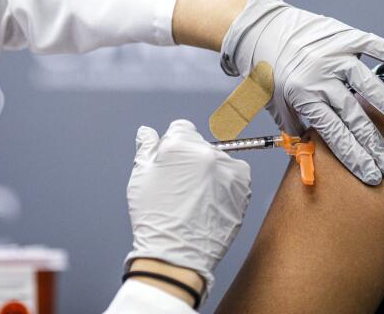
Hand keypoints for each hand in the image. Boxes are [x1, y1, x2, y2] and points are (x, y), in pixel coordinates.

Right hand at [125, 119, 251, 294]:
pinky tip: (212, 201)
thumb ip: (146, 149)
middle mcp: (207, 153)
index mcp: (180, 146)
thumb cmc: (155, 218)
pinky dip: (227, 184)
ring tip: (198, 198)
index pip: (181, 129)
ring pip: (220, 160)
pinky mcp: (243, 187)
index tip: (172, 166)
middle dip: (192, 160)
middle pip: (200, 145)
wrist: (177, 254)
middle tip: (182, 187)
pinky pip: (236, 175)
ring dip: (212, 171)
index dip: (174, 148)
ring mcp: (228, 169)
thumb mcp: (140, 179)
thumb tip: (148, 132)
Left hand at [220, 0, 383, 184]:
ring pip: (369, 86)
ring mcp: (335, 56)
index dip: (355, 157)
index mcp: (302, 96)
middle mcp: (320, 77)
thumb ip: (297, 128)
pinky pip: (375, 46)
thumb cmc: (269, 71)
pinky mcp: (345, 36)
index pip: (334, 134)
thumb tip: (313, 154)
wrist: (262, 29)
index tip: (372, 175)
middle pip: (355, 117)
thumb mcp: (276, 104)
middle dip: (375, 146)